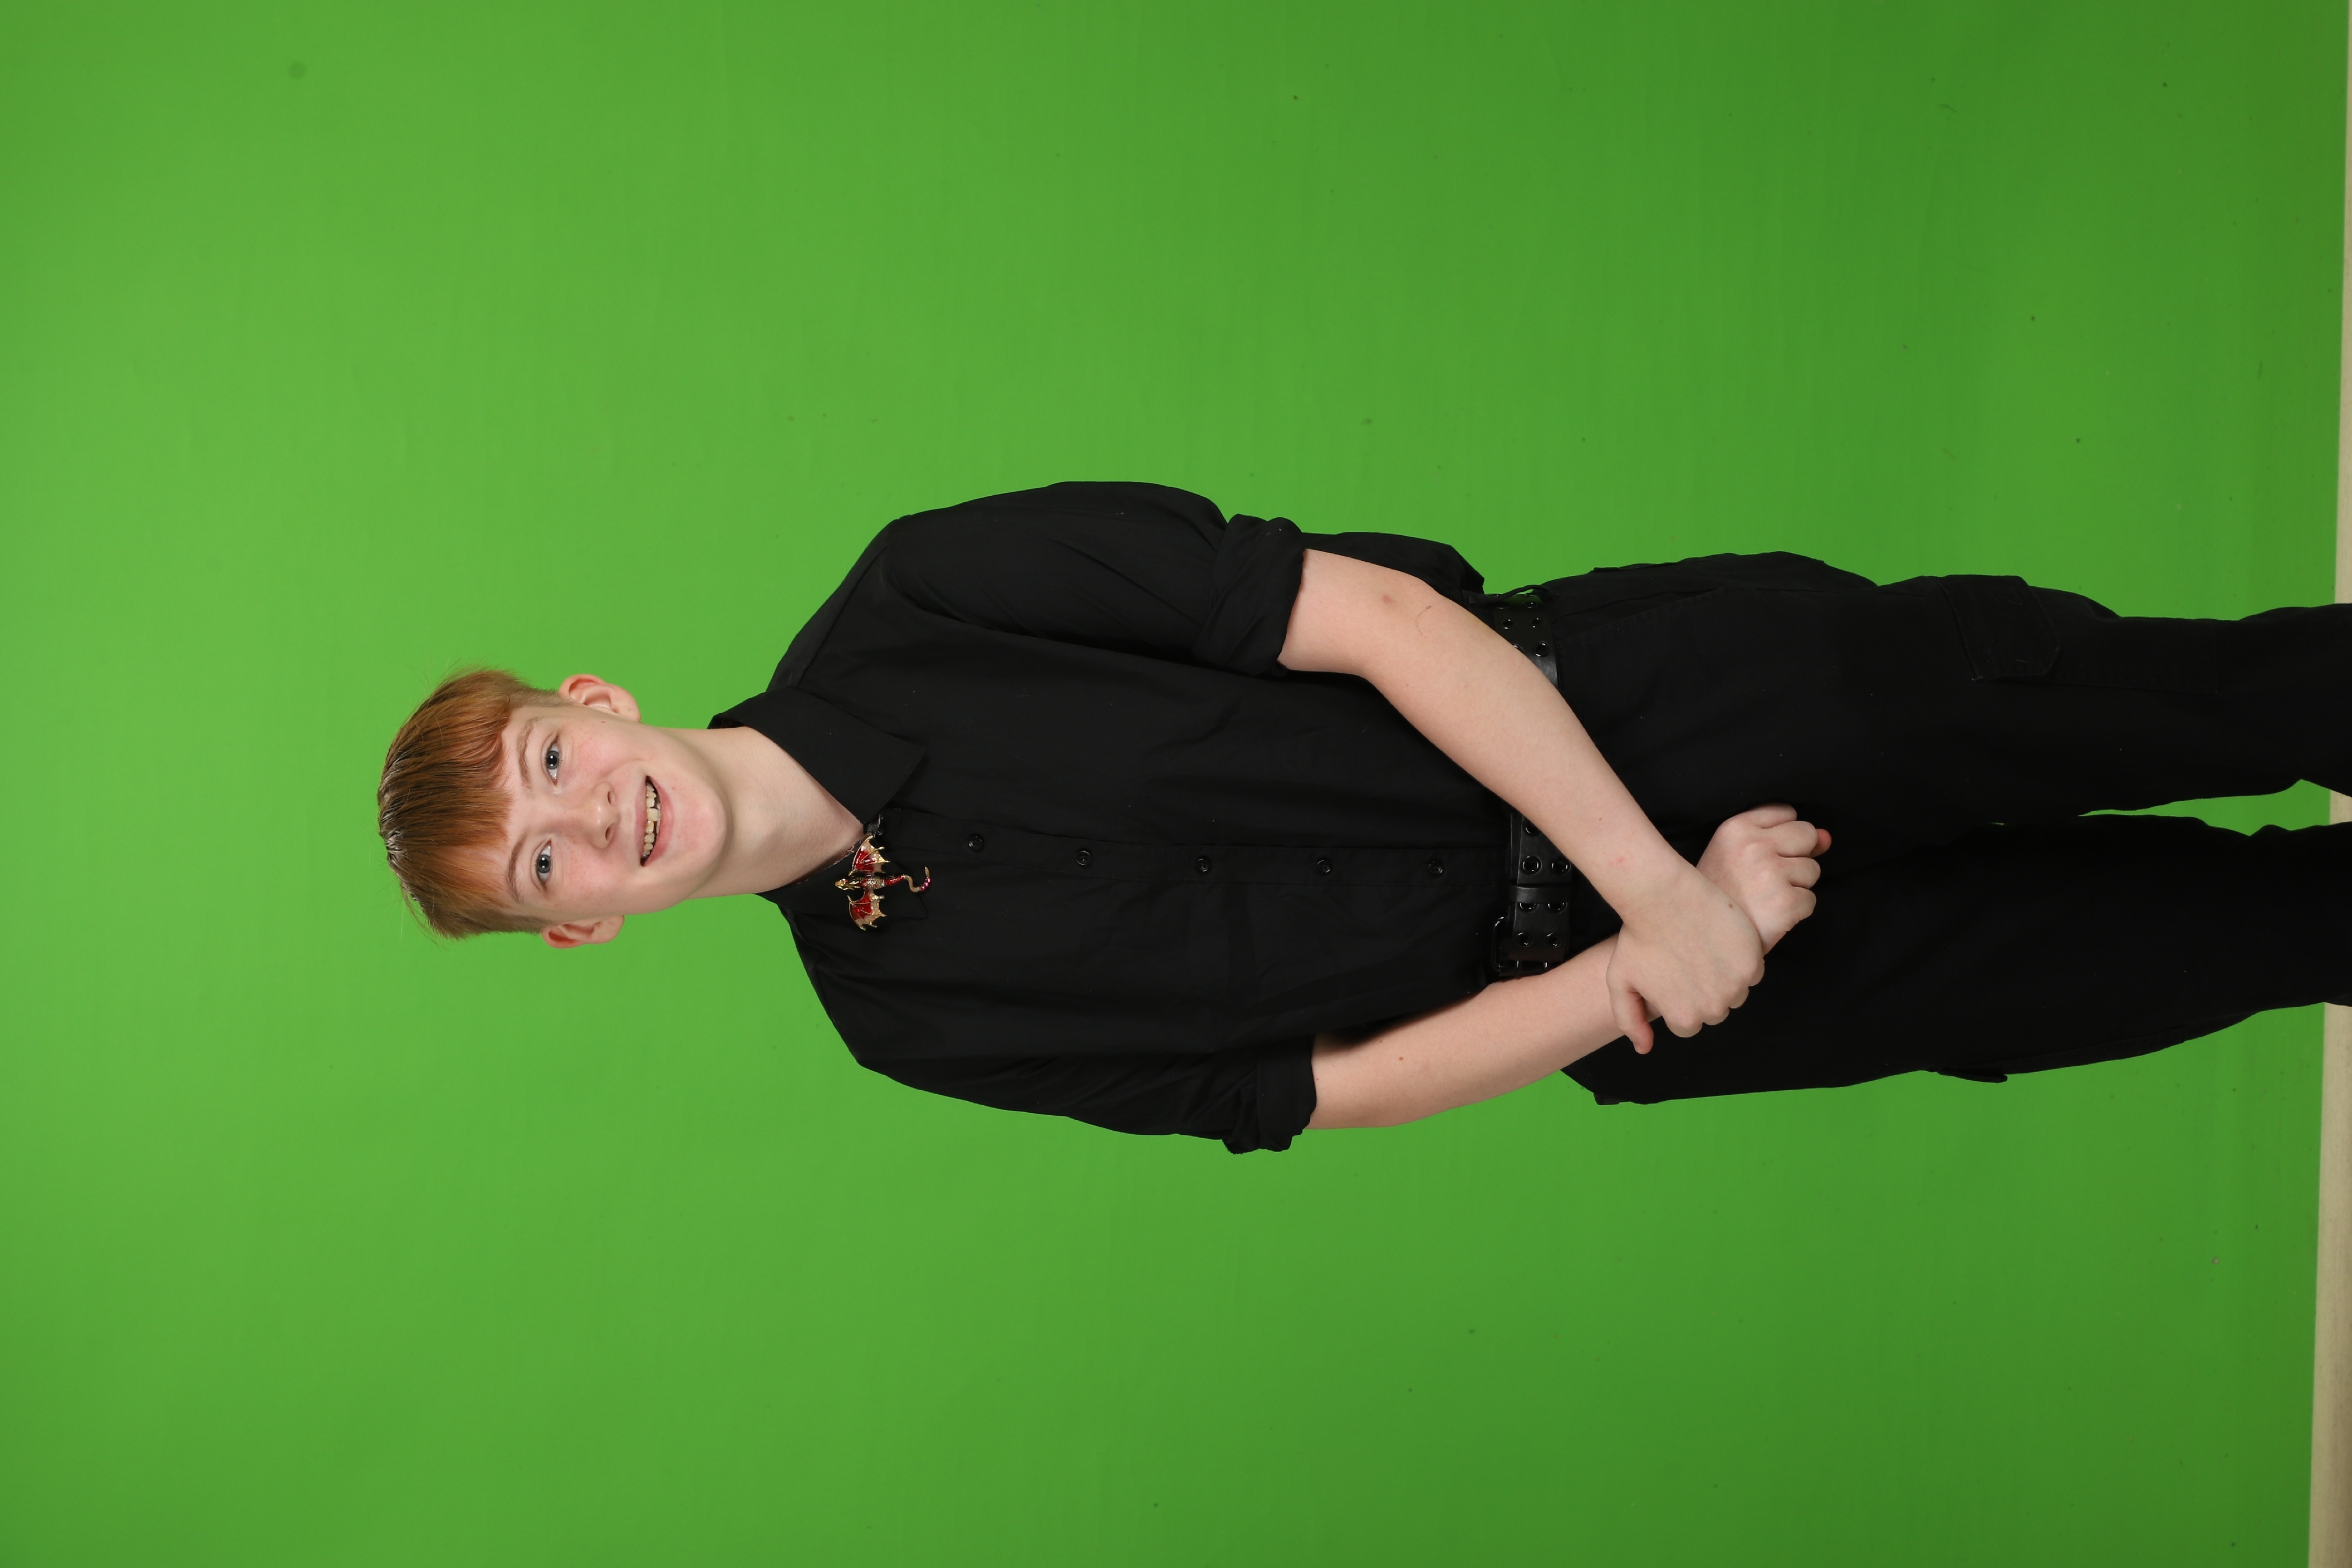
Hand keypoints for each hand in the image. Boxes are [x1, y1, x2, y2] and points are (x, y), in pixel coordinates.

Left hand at [1604, 861, 1766, 1054]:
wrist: (1662, 896)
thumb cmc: (1638, 937)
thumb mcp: (1621, 982)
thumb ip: (1630, 1020)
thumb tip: (1645, 1049)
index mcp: (1684, 1018)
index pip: (1688, 1023)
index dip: (1677, 999)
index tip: (1669, 976)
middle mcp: (1714, 1009)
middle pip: (1714, 1011)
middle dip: (1701, 992)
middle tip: (1685, 961)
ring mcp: (1736, 986)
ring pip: (1735, 993)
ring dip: (1724, 979)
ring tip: (1700, 950)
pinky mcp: (1753, 962)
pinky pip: (1752, 972)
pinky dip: (1740, 960)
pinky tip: (1718, 941)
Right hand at [1696, 803, 1829, 953]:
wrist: (1702, 938)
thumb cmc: (1719, 894)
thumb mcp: (1734, 853)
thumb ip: (1781, 835)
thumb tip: (1826, 837)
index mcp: (1735, 828)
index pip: (1785, 812)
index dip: (1780, 835)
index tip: (1762, 853)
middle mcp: (1753, 846)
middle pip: (1806, 834)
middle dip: (1796, 855)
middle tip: (1767, 877)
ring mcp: (1770, 874)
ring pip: (1813, 869)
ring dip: (1796, 886)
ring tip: (1765, 897)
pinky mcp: (1785, 903)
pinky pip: (1811, 900)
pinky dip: (1795, 911)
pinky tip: (1770, 915)